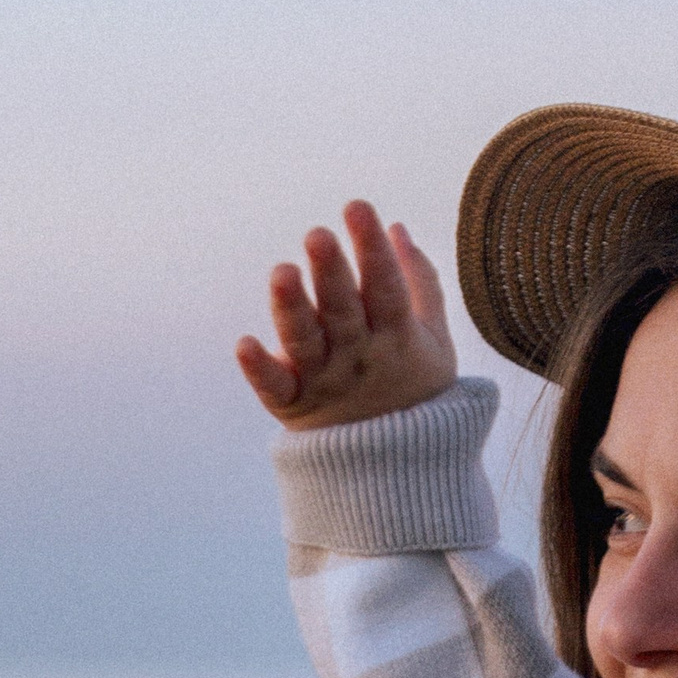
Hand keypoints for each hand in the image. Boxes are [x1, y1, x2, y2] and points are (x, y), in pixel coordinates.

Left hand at [236, 200, 455, 432]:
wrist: (396, 469)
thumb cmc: (414, 388)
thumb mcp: (434, 339)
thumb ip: (418, 281)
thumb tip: (395, 226)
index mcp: (397, 338)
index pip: (387, 289)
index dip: (373, 249)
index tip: (358, 208)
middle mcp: (359, 359)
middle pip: (343, 312)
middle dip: (331, 272)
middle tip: (317, 234)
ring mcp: (325, 383)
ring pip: (306, 342)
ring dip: (291, 309)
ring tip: (282, 272)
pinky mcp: (294, 406)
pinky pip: (275, 388)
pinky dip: (259, 369)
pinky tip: (244, 344)